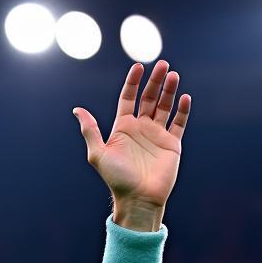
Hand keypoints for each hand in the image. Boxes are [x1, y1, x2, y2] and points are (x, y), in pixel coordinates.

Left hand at [74, 60, 190, 230]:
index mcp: (122, 128)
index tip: (138, 67)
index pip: (128, 99)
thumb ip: (90, 130)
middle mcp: (140, 129)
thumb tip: (77, 110)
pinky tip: (184, 97)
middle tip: (162, 64)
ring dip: (169, 90)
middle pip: (149, 98)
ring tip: (173, 75)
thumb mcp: (98, 153)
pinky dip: (182, 110)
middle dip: (155, 81)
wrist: (138, 198)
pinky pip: (179, 123)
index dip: (133, 82)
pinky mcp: (172, 144)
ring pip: (165, 107)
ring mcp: (157, 135)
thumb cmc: (116, 178)